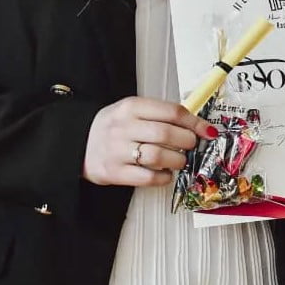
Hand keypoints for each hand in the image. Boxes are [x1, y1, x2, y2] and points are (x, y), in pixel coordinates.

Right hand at [82, 96, 214, 186]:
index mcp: (131, 107)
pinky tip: (166, 174)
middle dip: (187, 142)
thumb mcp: (132, 111)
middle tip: (191, 146)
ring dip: (178, 160)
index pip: (172, 112)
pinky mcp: (113, 172)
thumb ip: (160, 115)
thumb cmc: (113, 127)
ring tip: (179, 160)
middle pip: (167, 134)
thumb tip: (197, 126)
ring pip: (159, 156)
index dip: (195, 123)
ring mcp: (117, 151)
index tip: (207, 131)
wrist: (77, 143)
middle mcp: (123, 127)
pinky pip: (147, 177)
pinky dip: (163, 177)